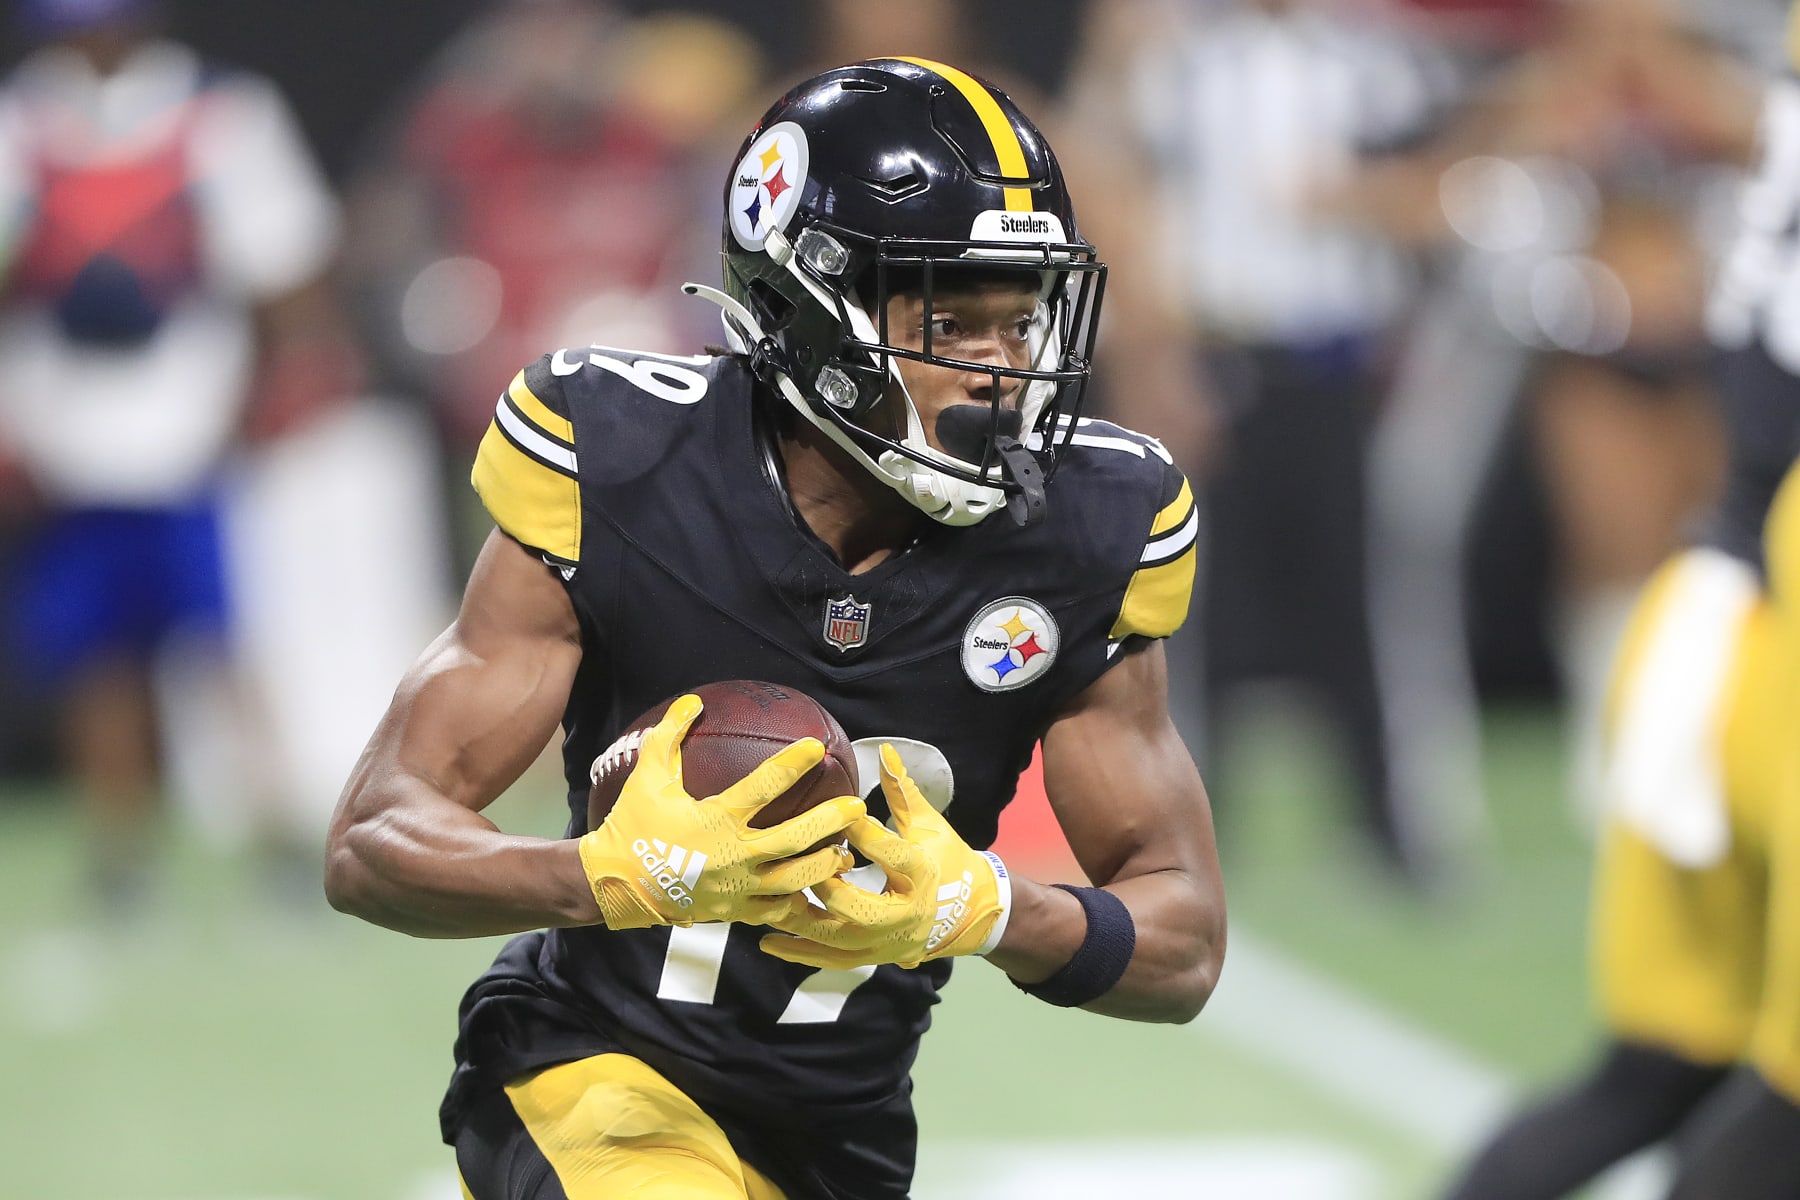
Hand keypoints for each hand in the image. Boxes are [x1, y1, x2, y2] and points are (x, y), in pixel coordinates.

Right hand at [576, 694, 863, 929]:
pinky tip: (818, 890)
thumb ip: (669, 736)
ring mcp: (735, 889)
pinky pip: (776, 911)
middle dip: (829, 821)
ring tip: (846, 853)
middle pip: (794, 839)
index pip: (763, 786)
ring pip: (794, 881)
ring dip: (823, 866)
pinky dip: (800, 901)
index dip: (792, 763)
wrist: (613, 884)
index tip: (816, 747)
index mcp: (715, 819)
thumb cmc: (633, 826)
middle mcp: (732, 855)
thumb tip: (692, 701)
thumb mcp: (648, 777)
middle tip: (857, 807)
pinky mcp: (734, 913)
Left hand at [759, 743, 1009, 968]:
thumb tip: (885, 750)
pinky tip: (767, 942)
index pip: (894, 855)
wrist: (968, 914)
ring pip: (841, 940)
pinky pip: (833, 960)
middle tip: (801, 866)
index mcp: (923, 875)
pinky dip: (800, 953)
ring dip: (804, 923)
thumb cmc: (944, 858)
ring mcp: (888, 942)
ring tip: (770, 903)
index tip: (841, 814)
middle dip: (829, 889)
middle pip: (863, 910)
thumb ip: (901, 791)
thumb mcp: (928, 824)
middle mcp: (906, 915)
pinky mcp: (874, 957)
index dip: (867, 836)